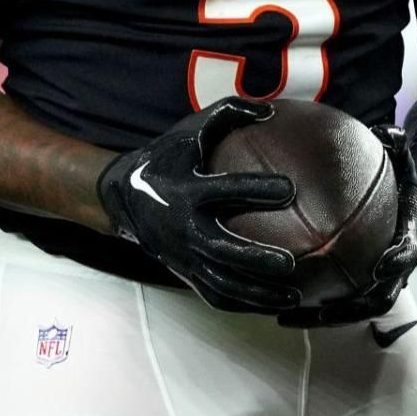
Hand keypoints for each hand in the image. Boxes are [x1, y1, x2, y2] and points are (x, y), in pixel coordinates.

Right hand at [97, 96, 299, 312]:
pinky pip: (216, 295)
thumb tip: (272, 109)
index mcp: (187, 190)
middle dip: (255, 259)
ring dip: (257, 293)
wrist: (124, 197)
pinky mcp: (185, 272)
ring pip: (222, 282)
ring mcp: (184, 255)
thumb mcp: (191, 130)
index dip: (256, 189)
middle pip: (223, 249)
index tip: (290, 189)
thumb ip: (229, 113)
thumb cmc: (168, 157)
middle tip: (289, 264)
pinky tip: (275, 306)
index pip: (225, 190)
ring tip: (293, 296)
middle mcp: (184, 227)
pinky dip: (245, 304)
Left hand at [278, 124, 416, 327]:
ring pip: (350, 312)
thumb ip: (397, 147)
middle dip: (350, 309)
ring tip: (284, 317)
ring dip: (320, 319)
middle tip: (323, 309)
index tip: (380, 266)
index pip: (406, 255)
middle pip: (376, 300)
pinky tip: (271, 306)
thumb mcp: (403, 164)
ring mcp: (375, 288)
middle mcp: (393, 273)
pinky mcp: (355, 293)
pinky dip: (305, 310)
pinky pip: (330, 305)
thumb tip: (388, 129)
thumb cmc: (399, 187)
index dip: (396, 262)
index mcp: (407, 241)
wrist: (408, 217)